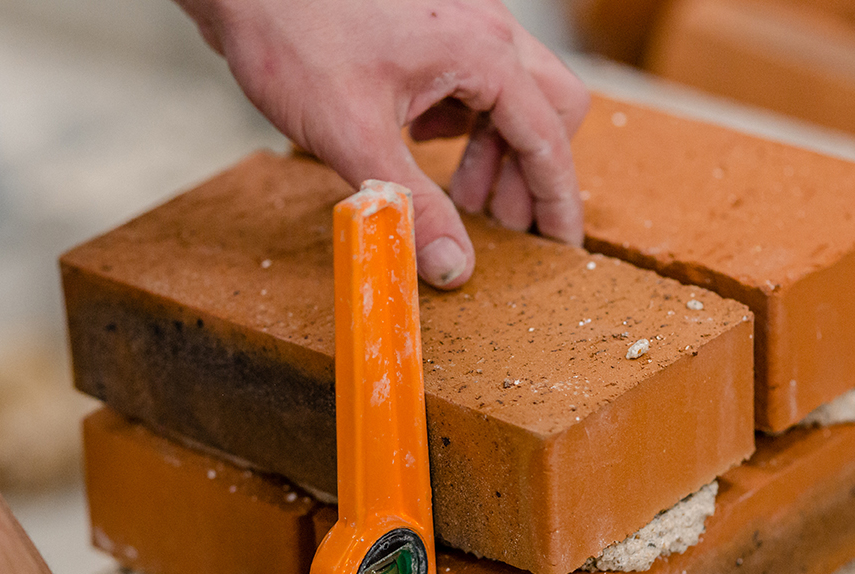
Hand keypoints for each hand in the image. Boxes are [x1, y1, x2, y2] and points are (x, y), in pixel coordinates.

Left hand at [180, 0, 588, 287]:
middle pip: (549, 107)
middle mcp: (484, 27)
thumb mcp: (354, 138)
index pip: (547, 138)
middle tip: (501, 226)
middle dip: (531, 171)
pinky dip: (462, 120)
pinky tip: (419, 142)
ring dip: (495, 149)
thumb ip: (411, 207)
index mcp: (482, 52)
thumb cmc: (293, 39)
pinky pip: (472, 77)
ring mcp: (458, 20)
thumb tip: (454, 269)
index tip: (561, 247)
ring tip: (460, 198)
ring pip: (512, 92)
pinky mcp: (428, 25)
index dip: (556, 200)